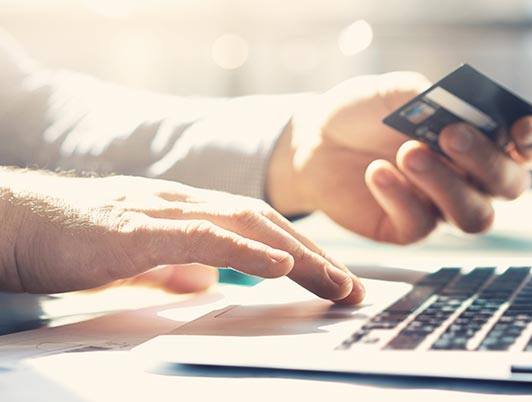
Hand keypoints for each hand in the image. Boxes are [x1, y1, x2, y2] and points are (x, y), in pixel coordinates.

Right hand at [0, 171, 363, 302]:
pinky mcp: (135, 229)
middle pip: (264, 223)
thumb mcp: (137, 259)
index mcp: (185, 211)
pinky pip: (200, 236)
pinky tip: (275, 265)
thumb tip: (206, 282)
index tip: (332, 278)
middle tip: (351, 287)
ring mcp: (161, 211)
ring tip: (332, 280)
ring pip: (244, 224)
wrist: (13, 223)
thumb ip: (173, 267)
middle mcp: (182, 204)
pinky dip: (243, 250)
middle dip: (314, 255)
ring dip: (294, 254)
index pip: (257, 227)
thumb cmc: (70, 239)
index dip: (300, 251)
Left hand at [267, 72, 531, 242]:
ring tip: (408, 153)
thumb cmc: (364, 112)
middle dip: (486, 160)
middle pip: (510, 186)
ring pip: (474, 216)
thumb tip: (456, 107)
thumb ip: (428, 97)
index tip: (520, 129)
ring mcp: (443, 207)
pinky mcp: (409, 229)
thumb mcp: (393, 92)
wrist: (315, 141)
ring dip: (447, 185)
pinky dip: (400, 196)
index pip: (530, 147)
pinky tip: (376, 172)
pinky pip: (421, 224)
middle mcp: (473, 178)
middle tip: (450, 135)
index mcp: (482, 138)